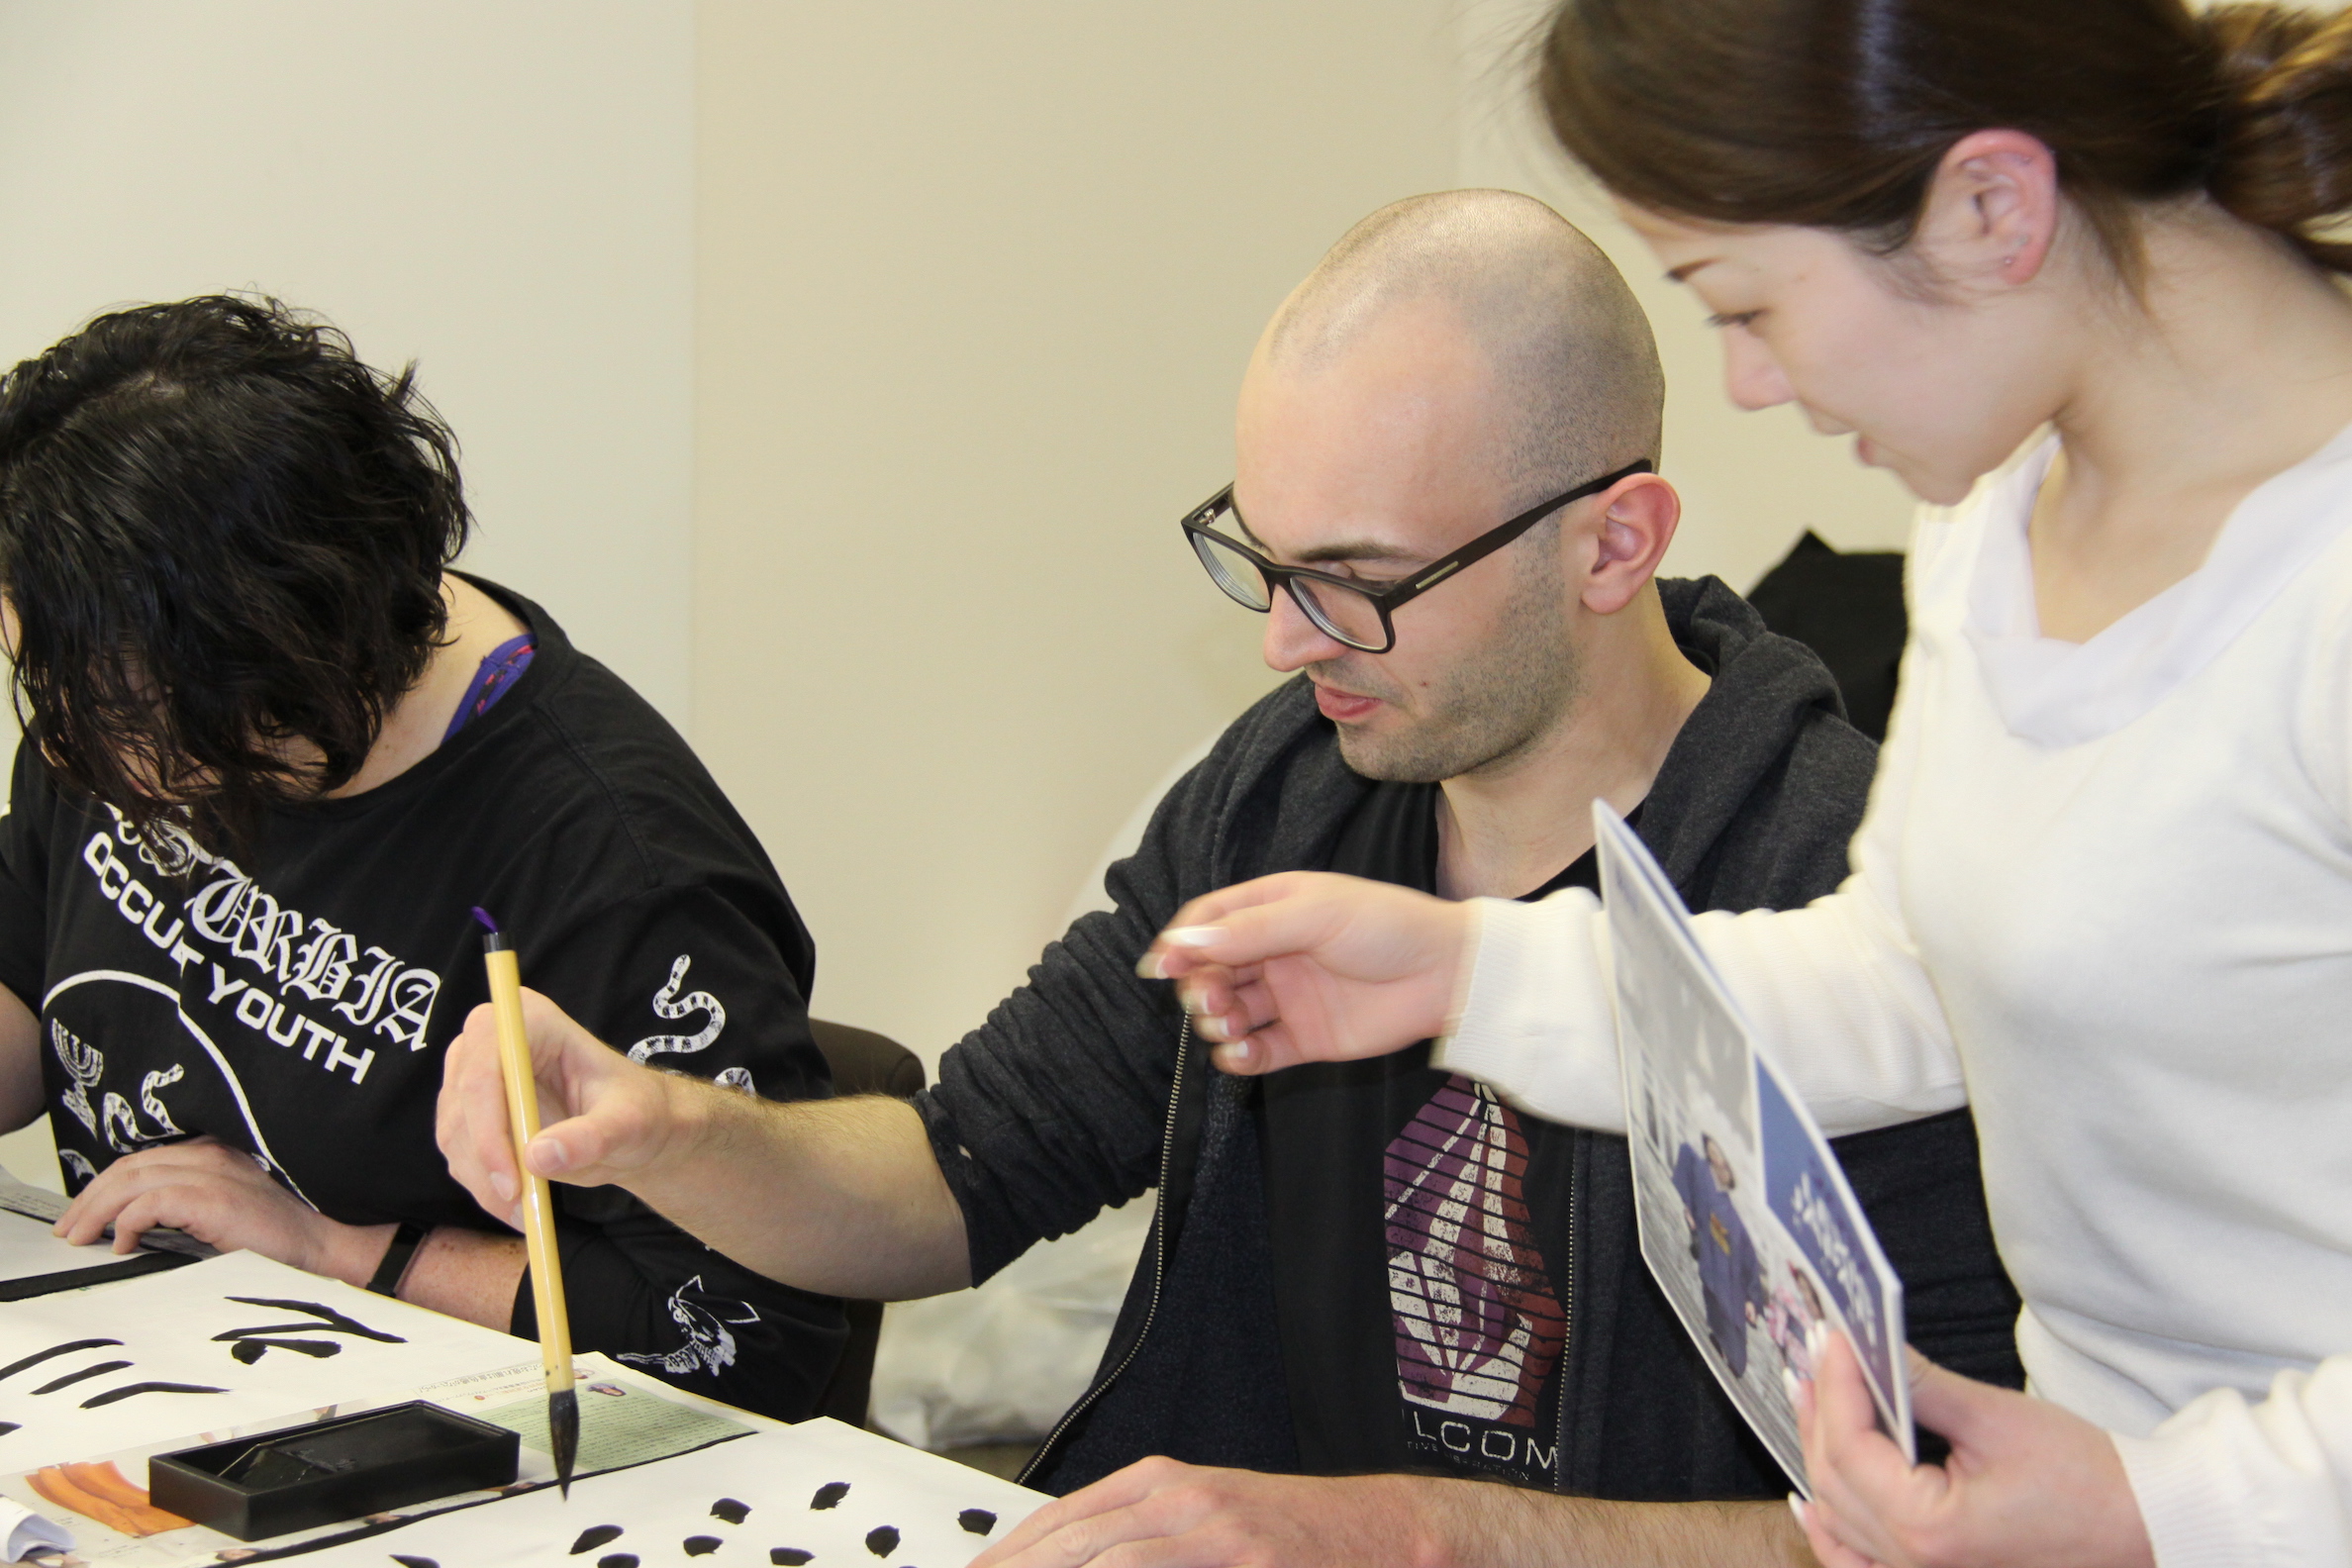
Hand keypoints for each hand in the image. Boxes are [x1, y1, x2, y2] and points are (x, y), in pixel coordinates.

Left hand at [54, 1135, 381, 1279]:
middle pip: (131, 1165)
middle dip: (90, 1196)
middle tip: (70, 1228)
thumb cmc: (292, 1236)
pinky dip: (126, 1222)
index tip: (88, 1212)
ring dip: (97, 1210)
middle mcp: (214, 1155)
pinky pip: (151, 1202)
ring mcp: (215, 1174)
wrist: (333, 1243)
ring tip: (82, 1237)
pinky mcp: (215, 1199)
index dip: (109, 1184)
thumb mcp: (237, 1211)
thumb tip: (145, 1227)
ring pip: (133, 1179)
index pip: (148, 1158)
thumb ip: (198, 1205)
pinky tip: (121, 1244)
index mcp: (219, 1153)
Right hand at [436, 986, 686, 1224]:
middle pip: (461, 1105)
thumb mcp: (628, 1123)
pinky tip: (517, 1204)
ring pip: (454, 1135)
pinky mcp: (466, 1109)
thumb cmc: (635, 1109)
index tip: (512, 1180)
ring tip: (527, 1212)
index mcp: (531, 1020)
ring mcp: (471, 1073)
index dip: (489, 1128)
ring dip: (484, 1182)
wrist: (628, 1125)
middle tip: (522, 1208)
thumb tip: (539, 1157)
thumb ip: (590, 1137)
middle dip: (486, 1164)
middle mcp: (490, 1039)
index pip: (485, 1070)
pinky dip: (483, 1185)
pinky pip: (458, 1152)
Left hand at [968, 1458, 1438, 1567]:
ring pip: (1102, 1562)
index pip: (1062, 1521)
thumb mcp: (1211, 1522)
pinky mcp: (1240, 1562)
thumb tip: (1081, 1556)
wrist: (1384, 1534)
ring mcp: (1210, 1535)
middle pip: (1069, 1545)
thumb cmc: (1298, 1539)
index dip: (1011, 1556)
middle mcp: (1178, 1500)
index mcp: (1165, 1482)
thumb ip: (1145, 1538)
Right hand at [1137, 872, 1472, 1074]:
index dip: (1182, 943)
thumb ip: (1248, 930)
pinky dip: (1238, 1057)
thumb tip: (1183, 940)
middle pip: (1212, 970)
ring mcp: (1288, 997)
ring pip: (1228, 1012)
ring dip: (1215, 1021)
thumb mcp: (1314, 914)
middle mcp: (1274, 952)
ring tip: (1229, 1023)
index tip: (1160, 967)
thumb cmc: (1388, 926)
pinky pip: (1257, 1052)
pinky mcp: (1305, 1039)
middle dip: (1199, 984)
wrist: (1449, 975)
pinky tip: (1240, 1053)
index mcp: (1273, 908)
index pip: (1210, 922)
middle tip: (1210, 997)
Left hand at [1794, 1332, 2153, 1567]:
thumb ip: (1922, 1386)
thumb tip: (1869, 1348)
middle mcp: (1916, 1566)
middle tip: (1813, 1356)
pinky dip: (1831, 1532)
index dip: (1835, 1384)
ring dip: (1820, 1456)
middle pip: (1836, 1479)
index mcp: (1929, 1529)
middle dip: (1820, 1412)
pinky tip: (1809, 1501)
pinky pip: (1860, 1564)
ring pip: (1841, 1517)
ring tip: (1810, 1399)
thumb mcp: (1997, 1420)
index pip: (1850, 1445)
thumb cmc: (2088, 1482)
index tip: (1829, 1337)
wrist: (2146, 1533)